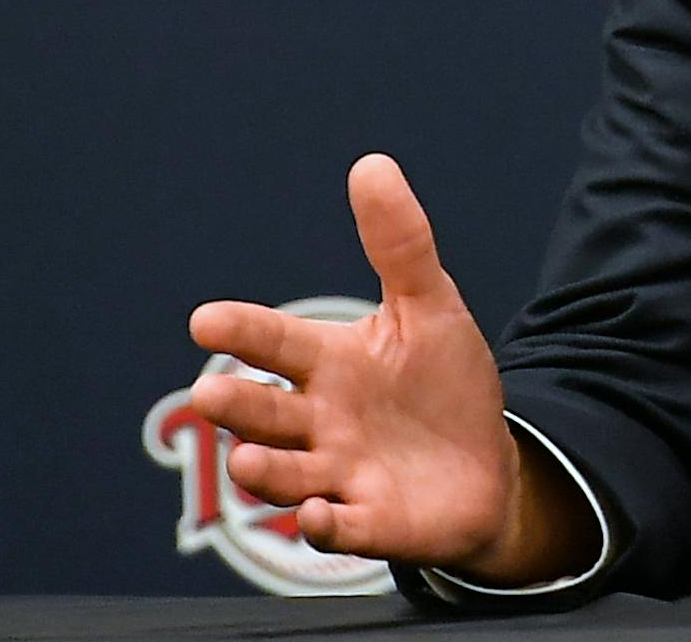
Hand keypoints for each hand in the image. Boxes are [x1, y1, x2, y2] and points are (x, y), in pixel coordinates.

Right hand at [188, 154, 594, 579]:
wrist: (485, 465)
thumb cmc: (443, 384)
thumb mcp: (430, 307)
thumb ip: (399, 243)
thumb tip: (372, 163)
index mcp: (331, 365)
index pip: (278, 344)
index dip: (245, 332)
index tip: (205, 319)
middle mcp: (322, 423)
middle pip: (268, 414)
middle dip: (239, 407)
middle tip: (212, 395)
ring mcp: (341, 476)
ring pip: (288, 476)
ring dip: (266, 472)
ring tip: (250, 461)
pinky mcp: (371, 522)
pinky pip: (340, 529)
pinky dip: (324, 524)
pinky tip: (316, 514)